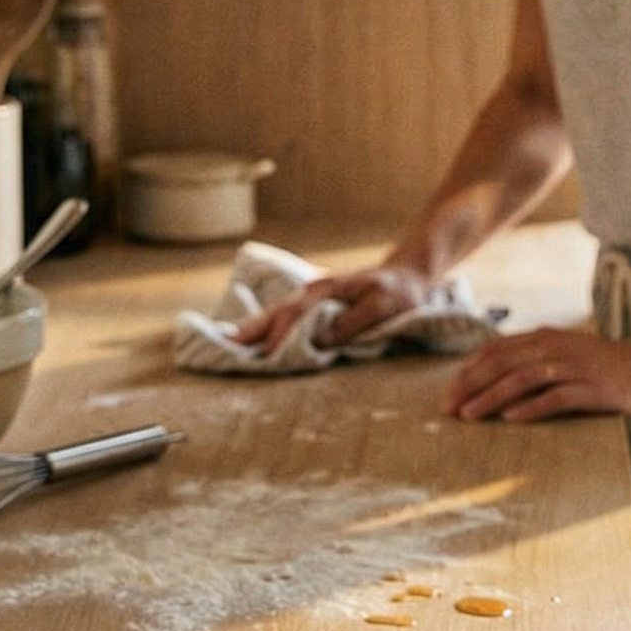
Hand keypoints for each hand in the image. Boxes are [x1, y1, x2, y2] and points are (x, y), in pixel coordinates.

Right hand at [229, 265, 431, 353]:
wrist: (407, 274)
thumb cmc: (398, 292)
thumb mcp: (382, 306)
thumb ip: (352, 322)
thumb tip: (319, 340)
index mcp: (326, 290)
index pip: (294, 314)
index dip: (278, 335)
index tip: (264, 356)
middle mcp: (314, 292)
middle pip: (275, 312)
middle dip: (250, 330)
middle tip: (223, 348)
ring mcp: (313, 298)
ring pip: (277, 314)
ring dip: (253, 329)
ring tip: (229, 345)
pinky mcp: (316, 306)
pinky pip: (286, 318)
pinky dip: (267, 328)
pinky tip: (255, 339)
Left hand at [443, 326, 630, 421]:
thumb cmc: (605, 368)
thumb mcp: (565, 357)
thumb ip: (535, 362)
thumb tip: (496, 379)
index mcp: (546, 338)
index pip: (498, 350)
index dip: (470, 370)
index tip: (449, 391)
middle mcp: (557, 348)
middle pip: (503, 363)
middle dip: (471, 385)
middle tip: (448, 407)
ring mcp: (575, 367)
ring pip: (524, 378)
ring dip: (492, 396)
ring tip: (469, 415)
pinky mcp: (593, 388)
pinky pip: (557, 396)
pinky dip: (531, 407)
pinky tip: (511, 418)